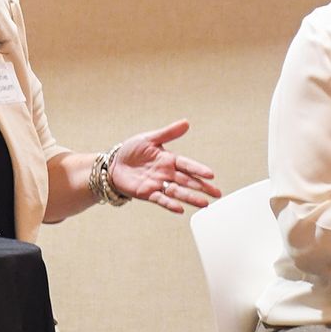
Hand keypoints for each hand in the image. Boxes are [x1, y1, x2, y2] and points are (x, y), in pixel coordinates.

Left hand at [106, 119, 221, 213]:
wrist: (114, 164)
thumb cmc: (131, 150)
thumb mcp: (149, 138)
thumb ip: (168, 133)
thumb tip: (186, 122)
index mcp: (168, 159)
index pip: (187, 165)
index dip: (198, 169)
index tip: (210, 174)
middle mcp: (166, 173)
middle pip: (187, 181)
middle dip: (202, 187)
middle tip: (217, 193)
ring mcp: (158, 184)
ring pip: (178, 192)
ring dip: (191, 198)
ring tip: (204, 204)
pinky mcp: (147, 193)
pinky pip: (161, 199)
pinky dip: (170, 204)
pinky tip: (180, 209)